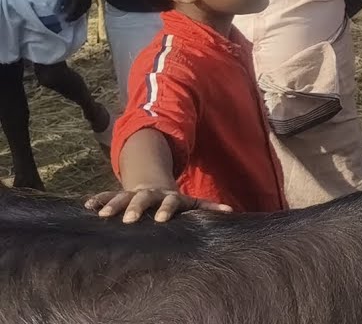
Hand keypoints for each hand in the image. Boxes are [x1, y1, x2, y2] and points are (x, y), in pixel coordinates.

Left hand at [59, 0, 93, 21]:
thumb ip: (66, 2)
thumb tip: (62, 9)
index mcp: (77, 1)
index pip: (72, 12)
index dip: (67, 17)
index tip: (62, 19)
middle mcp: (84, 3)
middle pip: (78, 14)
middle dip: (72, 18)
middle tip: (67, 21)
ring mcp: (88, 2)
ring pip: (83, 12)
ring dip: (78, 16)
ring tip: (73, 18)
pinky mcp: (90, 0)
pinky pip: (86, 9)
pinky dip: (82, 12)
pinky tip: (79, 12)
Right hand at [85, 188, 230, 223]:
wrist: (153, 185)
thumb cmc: (173, 201)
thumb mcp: (189, 200)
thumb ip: (207, 206)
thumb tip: (230, 212)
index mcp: (167, 198)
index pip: (168, 203)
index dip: (165, 210)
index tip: (161, 220)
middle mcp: (148, 195)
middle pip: (142, 200)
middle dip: (135, 208)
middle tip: (128, 220)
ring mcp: (131, 194)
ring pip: (121, 198)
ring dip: (112, 205)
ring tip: (100, 215)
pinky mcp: (118, 196)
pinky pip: (106, 196)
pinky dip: (97, 200)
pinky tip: (86, 206)